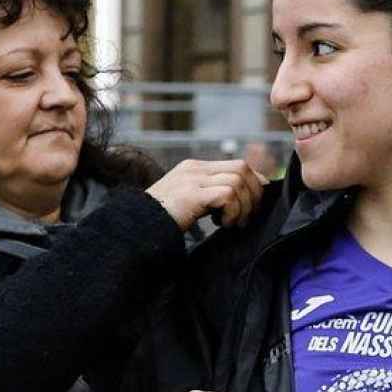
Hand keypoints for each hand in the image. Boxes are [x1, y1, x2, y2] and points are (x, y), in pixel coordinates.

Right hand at [146, 159, 267, 230]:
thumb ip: (211, 195)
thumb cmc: (163, 221)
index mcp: (194, 168)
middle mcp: (194, 169)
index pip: (236, 165)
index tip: (255, 203)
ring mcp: (192, 179)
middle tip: (246, 217)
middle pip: (242, 168)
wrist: (136, 227)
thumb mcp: (190, 202)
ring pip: (237, 182)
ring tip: (231, 223)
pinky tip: (221, 224)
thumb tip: (243, 199)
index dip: (254, 182)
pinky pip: (227, 194)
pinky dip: (232, 212)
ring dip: (242, 207)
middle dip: (253, 194)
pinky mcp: (192, 193)